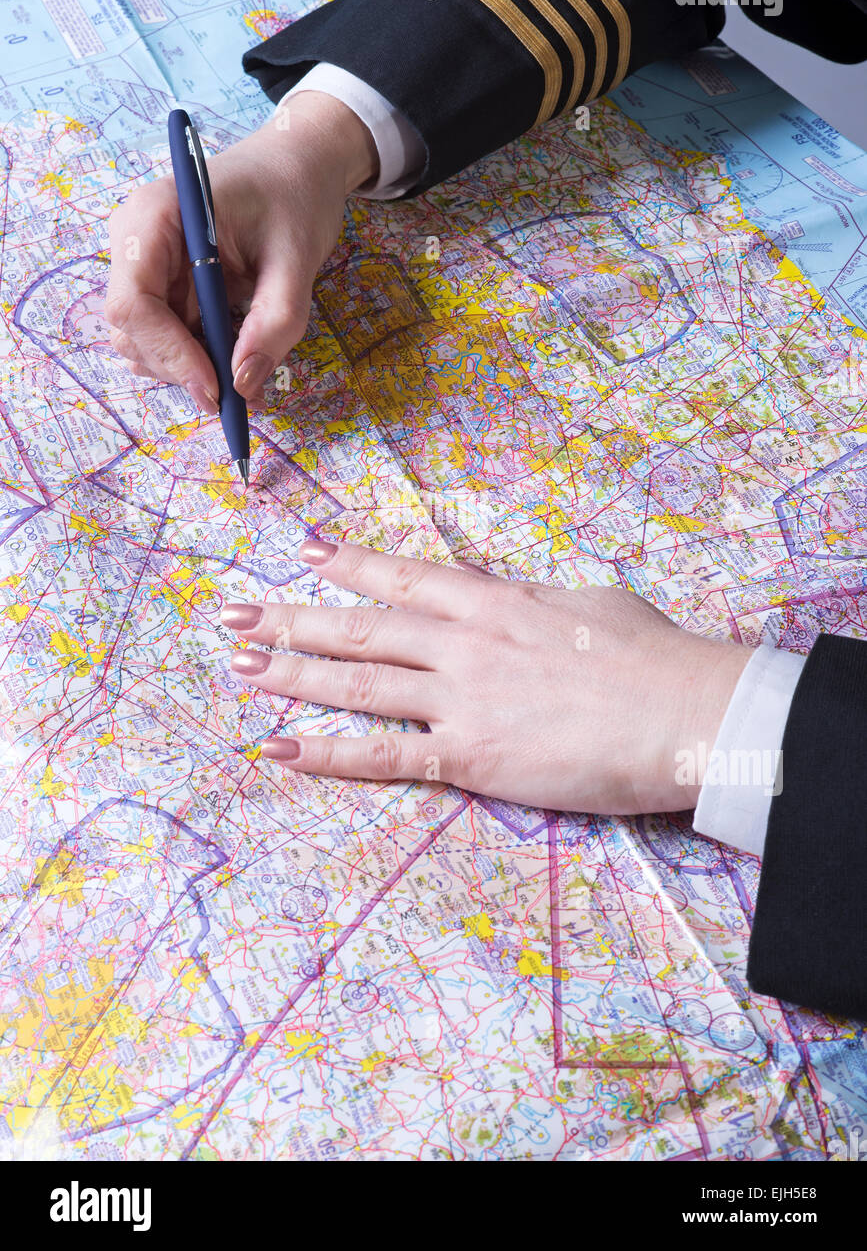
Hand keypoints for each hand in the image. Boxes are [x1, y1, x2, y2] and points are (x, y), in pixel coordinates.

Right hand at [104, 92, 377, 411]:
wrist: (298, 165)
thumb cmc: (295, 194)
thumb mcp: (298, 258)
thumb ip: (275, 321)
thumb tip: (244, 384)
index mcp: (155, 215)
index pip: (133, 302)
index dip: (170, 352)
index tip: (217, 386)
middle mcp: (136, 240)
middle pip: (132, 330)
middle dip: (182, 367)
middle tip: (239, 391)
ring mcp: (145, 264)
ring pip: (145, 342)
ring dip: (190, 366)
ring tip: (247, 366)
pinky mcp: (163, 284)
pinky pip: (167, 335)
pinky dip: (199, 357)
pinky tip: (238, 354)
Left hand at [221, 540, 750, 814]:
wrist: (687, 714)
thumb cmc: (653, 656)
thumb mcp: (588, 601)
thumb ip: (531, 599)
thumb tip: (506, 597)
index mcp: (496, 599)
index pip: (406, 577)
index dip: (351, 565)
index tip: (307, 552)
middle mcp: (465, 642)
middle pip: (362, 627)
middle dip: (293, 619)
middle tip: (237, 614)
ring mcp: (462, 699)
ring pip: (358, 683)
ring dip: (293, 674)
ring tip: (243, 667)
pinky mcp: (470, 758)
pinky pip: (384, 755)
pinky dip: (329, 752)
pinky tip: (284, 748)